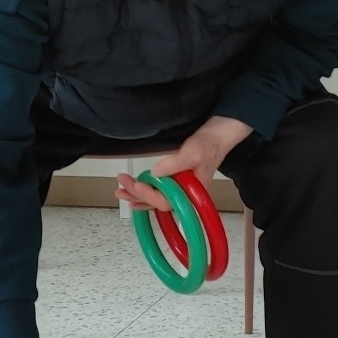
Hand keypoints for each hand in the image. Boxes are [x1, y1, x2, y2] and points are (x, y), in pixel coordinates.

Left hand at [115, 116, 252, 211]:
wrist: (218, 134)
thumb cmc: (209, 144)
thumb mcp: (193, 152)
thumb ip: (174, 164)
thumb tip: (154, 173)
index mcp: (192, 193)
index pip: (167, 202)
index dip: (149, 196)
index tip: (136, 184)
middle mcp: (185, 195)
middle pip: (158, 202)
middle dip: (138, 195)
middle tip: (120, 186)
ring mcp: (180, 188)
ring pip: (156, 198)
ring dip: (137, 195)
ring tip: (119, 191)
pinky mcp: (176, 180)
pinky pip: (158, 190)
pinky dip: (144, 191)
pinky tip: (133, 191)